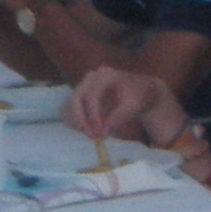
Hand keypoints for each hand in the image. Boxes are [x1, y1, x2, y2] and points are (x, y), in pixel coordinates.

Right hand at [67, 64, 186, 146]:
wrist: (141, 90)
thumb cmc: (139, 96)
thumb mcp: (133, 106)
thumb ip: (118, 118)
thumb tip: (101, 132)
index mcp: (105, 75)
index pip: (92, 95)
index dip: (93, 115)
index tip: (99, 132)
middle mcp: (91, 77)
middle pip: (76, 98)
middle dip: (81, 120)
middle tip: (91, 136)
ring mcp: (84, 85)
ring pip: (69, 105)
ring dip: (77, 122)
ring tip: (92, 135)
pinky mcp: (81, 95)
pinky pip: (69, 109)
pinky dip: (75, 121)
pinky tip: (88, 130)